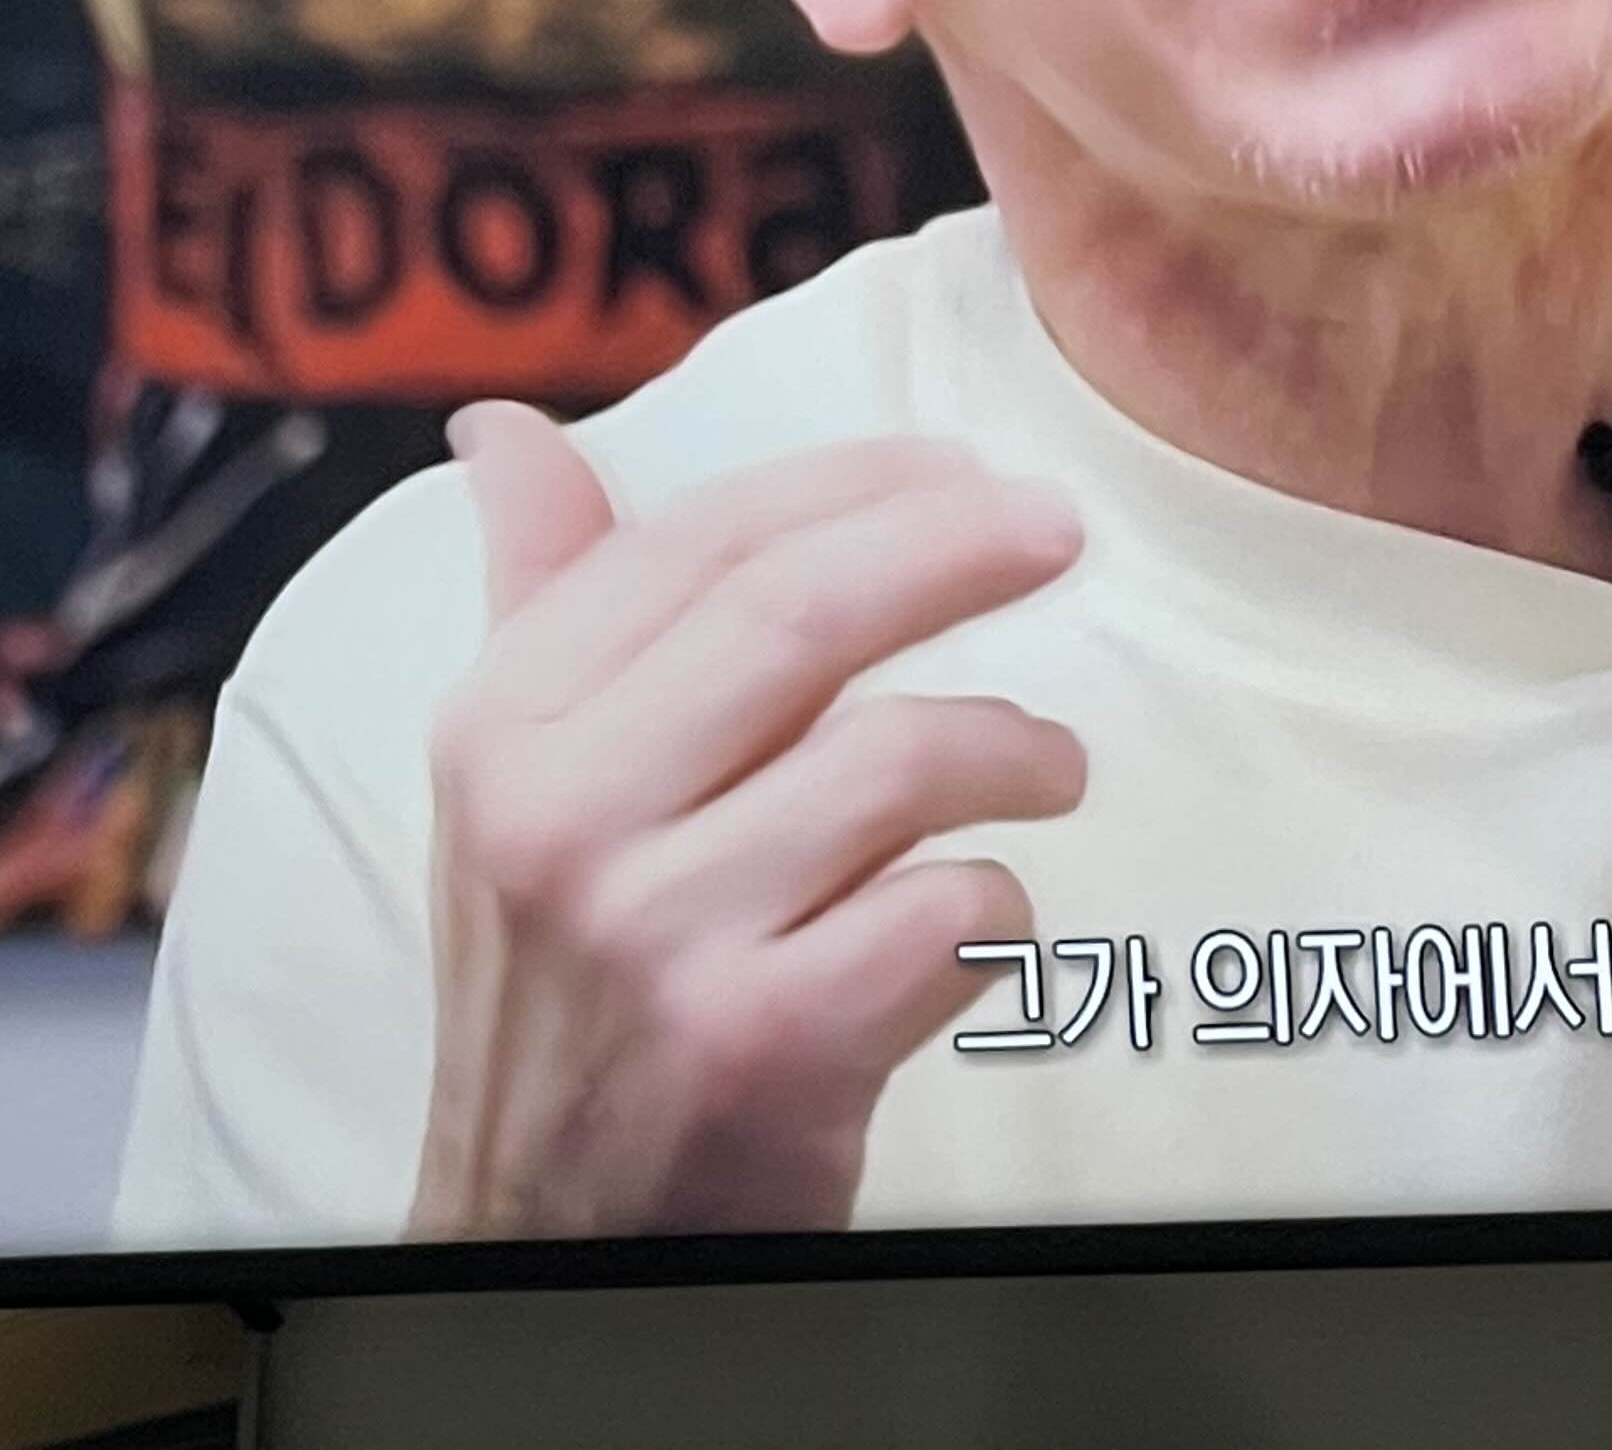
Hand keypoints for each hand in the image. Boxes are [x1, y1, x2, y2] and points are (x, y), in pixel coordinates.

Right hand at [409, 406, 1086, 1239]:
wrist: (546, 1227)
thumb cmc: (570, 972)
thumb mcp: (517, 783)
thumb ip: (540, 599)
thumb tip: (502, 431)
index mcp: (506, 727)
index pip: (703, 544)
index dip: (858, 485)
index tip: (968, 470)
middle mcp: (563, 820)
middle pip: (801, 619)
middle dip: (956, 550)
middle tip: (1061, 532)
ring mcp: (659, 936)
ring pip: (900, 759)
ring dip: (1018, 748)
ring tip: (1049, 771)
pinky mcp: (761, 1043)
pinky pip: (949, 913)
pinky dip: (1003, 907)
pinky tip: (986, 921)